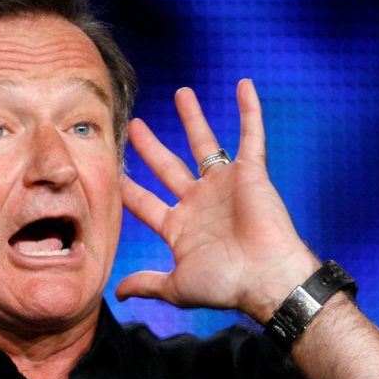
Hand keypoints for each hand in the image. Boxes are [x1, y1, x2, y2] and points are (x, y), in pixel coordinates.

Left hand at [115, 79, 317, 322]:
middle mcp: (200, 202)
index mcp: (180, 227)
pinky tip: (244, 85)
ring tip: (181, 93)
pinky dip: (249, 111)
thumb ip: (147, 283)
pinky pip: (251, 136)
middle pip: (168, 167)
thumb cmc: (225, 285)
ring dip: (193, 118)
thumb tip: (117, 294)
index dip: (129, 189)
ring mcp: (225, 186)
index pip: (146, 203)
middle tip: (135, 125)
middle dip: (150, 147)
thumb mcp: (176, 287)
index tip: (112, 172)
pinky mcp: (251, 173)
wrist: (267, 278)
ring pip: (205, 143)